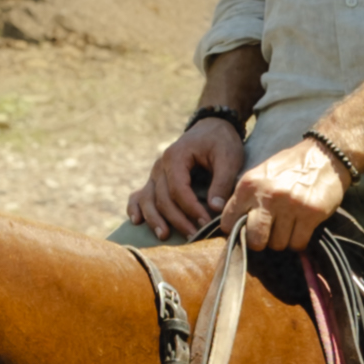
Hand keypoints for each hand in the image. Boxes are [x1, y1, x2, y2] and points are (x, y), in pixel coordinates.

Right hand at [125, 117, 241, 237]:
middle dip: (177, 219)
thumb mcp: (228, 158)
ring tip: (164, 235)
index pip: (178, 189)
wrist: (212, 127)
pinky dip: (135, 208)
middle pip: (162, 198)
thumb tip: (214, 209)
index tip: (206, 223)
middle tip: (194, 236)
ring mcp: (155, 173)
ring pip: (147, 199)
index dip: (191, 209)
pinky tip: (137, 221)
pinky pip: (139, 195)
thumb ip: (222, 182)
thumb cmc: (221, 142)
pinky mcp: (156, 180)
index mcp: (175, 157)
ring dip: (154, 219)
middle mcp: (160, 166)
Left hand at [221, 134, 346, 253]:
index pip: (229, 221)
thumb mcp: (261, 175)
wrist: (325, 156)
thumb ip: (246, 197)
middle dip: (261, 242)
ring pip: (278, 244)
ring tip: (288, 226)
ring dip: (283, 240)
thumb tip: (233, 226)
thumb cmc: (290, 167)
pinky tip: (301, 228)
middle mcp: (268, 195)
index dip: (236, 231)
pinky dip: (299, 241)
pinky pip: (298, 242)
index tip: (246, 232)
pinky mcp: (311, 213)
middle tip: (269, 235)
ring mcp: (290, 205)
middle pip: (255, 239)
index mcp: (249, 185)